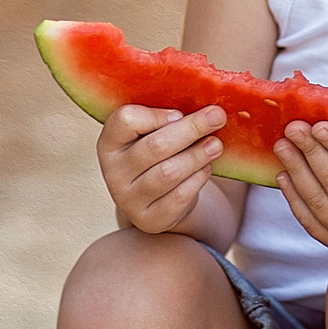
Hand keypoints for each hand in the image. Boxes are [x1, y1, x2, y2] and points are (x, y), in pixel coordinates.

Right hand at [98, 103, 227, 234]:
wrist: (159, 198)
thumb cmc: (159, 154)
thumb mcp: (153, 132)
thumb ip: (168, 117)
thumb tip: (208, 109)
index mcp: (110, 142)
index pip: (125, 120)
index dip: (156, 115)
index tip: (179, 113)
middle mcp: (113, 171)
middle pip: (155, 146)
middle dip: (191, 129)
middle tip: (217, 117)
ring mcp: (128, 199)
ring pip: (169, 173)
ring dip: (198, 155)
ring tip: (216, 144)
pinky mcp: (149, 219)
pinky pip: (179, 197)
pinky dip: (197, 179)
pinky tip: (206, 168)